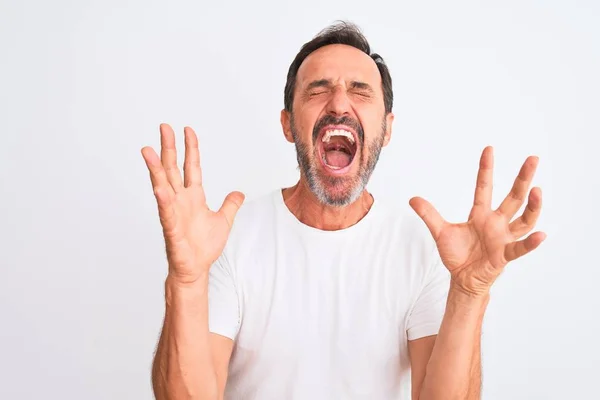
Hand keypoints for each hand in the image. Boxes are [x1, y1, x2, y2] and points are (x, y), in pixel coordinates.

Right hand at [141, 124, 244, 283]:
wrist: (196, 268)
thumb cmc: (204, 246)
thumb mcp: (224, 220)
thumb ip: (230, 205)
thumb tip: (239, 193)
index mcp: (193, 196)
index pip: (192, 166)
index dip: (191, 148)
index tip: (187, 130)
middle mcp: (181, 200)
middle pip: (173, 168)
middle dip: (169, 148)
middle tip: (164, 127)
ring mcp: (174, 212)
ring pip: (163, 186)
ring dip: (155, 169)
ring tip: (148, 151)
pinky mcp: (172, 228)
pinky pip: (166, 212)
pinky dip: (163, 200)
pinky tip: (159, 187)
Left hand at [409, 146, 545, 296]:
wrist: (462, 279)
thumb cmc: (457, 254)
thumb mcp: (440, 232)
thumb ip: (429, 215)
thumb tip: (413, 199)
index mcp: (480, 214)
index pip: (484, 187)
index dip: (486, 169)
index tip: (488, 149)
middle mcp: (496, 222)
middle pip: (513, 197)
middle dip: (523, 178)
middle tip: (533, 158)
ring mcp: (503, 238)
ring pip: (523, 219)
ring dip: (532, 206)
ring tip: (538, 191)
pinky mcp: (504, 255)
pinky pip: (520, 248)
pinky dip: (530, 243)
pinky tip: (541, 235)